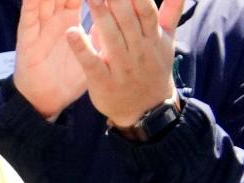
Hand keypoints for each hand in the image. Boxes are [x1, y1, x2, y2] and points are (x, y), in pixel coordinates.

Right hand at [14, 0, 89, 119]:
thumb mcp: (90, 55)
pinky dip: (31, 3)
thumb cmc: (67, 79)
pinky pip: (29, 16)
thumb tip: (123, 20)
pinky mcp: (27, 38)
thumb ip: (101, 36)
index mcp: (69, 17)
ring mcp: (40, 25)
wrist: (45, 102)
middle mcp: (54, 17)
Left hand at [67, 0, 181, 129]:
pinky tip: (71, 33)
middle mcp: (138, 50)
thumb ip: (172, 11)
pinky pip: (92, 64)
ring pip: (111, 37)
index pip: (145, 8)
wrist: (147, 112)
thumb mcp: (167, 41)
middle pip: (127, 18)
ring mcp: (121, 67)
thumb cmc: (154, 70)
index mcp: (152, 37)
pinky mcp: (104, 83)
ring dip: (100, 14)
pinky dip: (82, 49)